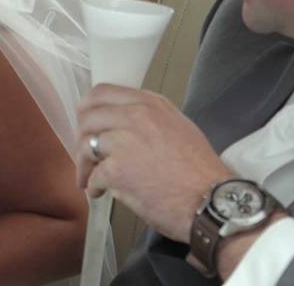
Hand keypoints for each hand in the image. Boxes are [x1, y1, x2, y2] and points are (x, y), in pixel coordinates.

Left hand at [76, 84, 232, 241]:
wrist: (212, 201)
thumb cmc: (199, 170)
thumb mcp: (178, 127)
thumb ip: (149, 118)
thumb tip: (122, 123)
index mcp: (149, 103)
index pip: (102, 92)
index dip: (88, 109)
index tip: (86, 124)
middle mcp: (134, 115)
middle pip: (88, 117)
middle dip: (80, 138)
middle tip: (84, 156)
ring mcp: (123, 141)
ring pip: (85, 145)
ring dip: (84, 165)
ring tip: (89, 179)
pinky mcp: (116, 169)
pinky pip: (93, 175)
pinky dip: (94, 186)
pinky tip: (101, 192)